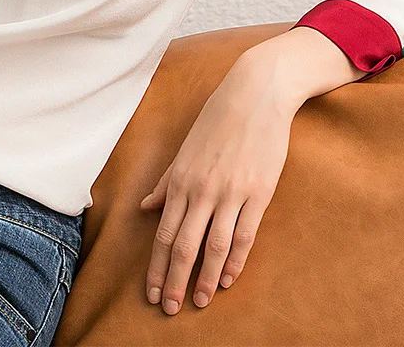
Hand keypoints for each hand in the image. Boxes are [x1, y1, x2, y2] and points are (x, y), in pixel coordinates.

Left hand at [139, 56, 297, 314]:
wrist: (253, 96)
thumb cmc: (217, 121)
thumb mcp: (185, 150)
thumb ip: (166, 182)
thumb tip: (145, 207)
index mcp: (180, 180)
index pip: (164, 233)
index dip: (157, 266)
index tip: (151, 292)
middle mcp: (201, 190)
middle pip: (184, 245)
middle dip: (174, 280)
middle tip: (168, 308)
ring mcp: (230, 193)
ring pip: (214, 246)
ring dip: (205, 278)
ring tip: (200, 301)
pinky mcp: (258, 193)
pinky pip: (245, 234)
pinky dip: (235, 260)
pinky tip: (229, 279)